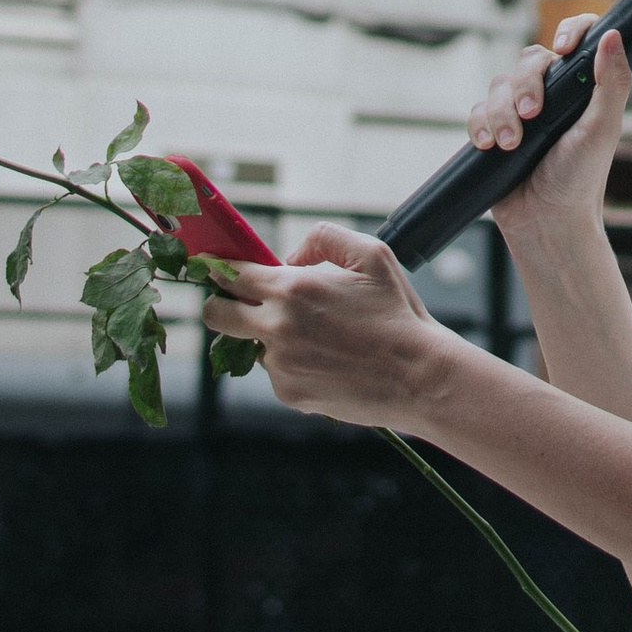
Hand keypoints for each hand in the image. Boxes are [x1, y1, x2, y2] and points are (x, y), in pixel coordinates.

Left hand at [204, 224, 451, 429]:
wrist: (419, 376)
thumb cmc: (397, 313)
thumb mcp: (371, 255)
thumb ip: (324, 238)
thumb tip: (290, 254)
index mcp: (292, 289)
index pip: (230, 275)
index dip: (217, 269)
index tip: (212, 268)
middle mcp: (277, 328)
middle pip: (216, 314)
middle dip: (220, 304)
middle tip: (240, 302)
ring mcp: (280, 365)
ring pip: (250, 346)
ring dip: (267, 336)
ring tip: (313, 336)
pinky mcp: (289, 394)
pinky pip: (275, 372)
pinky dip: (290, 364)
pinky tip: (326, 360)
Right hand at [463, 21, 631, 254]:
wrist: (546, 222)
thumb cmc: (581, 180)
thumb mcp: (603, 129)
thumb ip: (612, 82)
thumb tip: (614, 34)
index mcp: (581, 90)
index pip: (577, 41)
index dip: (570, 31)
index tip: (564, 49)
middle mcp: (552, 96)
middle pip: (529, 61)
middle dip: (526, 86)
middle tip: (532, 115)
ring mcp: (521, 113)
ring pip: (500, 85)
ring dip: (501, 113)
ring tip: (509, 144)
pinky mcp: (495, 131)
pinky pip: (478, 110)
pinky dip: (480, 125)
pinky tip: (489, 145)